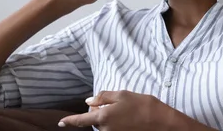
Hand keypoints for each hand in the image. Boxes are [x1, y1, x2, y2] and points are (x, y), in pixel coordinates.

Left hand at [58, 90, 174, 130]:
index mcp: (103, 117)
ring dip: (111, 120)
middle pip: (96, 122)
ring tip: (128, 113)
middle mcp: (106, 130)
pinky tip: (130, 120)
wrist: (162, 123)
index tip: (61, 122)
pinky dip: (118, 125)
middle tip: (119, 106)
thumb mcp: (123, 95)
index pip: (81, 120)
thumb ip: (103, 97)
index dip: (70, 121)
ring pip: (105, 127)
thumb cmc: (143, 106)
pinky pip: (114, 130)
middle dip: (101, 114)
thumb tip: (88, 101)